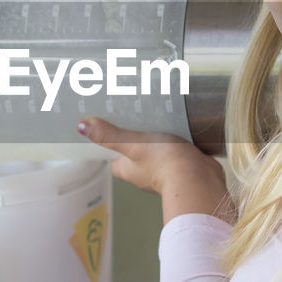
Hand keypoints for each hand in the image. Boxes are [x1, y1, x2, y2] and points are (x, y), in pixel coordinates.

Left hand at [78, 117, 236, 224]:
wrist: (198, 178)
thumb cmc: (164, 165)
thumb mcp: (133, 145)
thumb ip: (109, 135)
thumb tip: (82, 126)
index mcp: (124, 168)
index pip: (108, 148)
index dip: (104, 133)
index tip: (103, 115)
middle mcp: (140, 169)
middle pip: (129, 143)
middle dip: (130, 126)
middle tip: (128, 104)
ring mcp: (160, 165)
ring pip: (151, 142)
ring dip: (151, 128)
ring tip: (149, 106)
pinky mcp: (179, 160)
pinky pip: (170, 142)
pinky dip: (169, 131)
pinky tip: (170, 116)